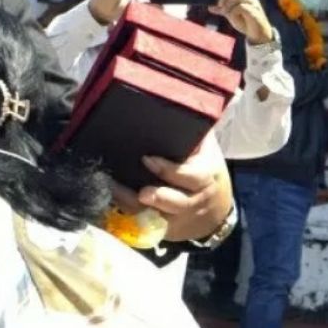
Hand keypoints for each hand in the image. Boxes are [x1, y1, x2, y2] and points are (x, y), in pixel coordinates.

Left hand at [112, 133, 232, 242]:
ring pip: (157, 216)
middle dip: (158, 197)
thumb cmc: (205, 168)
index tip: (146, 159)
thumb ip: (194, 130)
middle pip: (178, 202)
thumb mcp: (206, 149)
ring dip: (134, 204)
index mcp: (206, 176)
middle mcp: (194, 199)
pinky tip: (110, 198)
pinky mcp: (164, 228)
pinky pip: (144, 223)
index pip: (193, 177)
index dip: (170, 171)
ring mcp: (178, 217)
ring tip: (114, 190)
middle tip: (140, 191)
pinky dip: (127, 213)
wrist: (216, 209)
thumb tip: (177, 99)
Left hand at [208, 0, 273, 44]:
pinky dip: (233, 12)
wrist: (256, 33)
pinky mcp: (254, 10)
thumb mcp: (230, 14)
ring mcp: (253, 2)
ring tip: (226, 13)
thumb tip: (210, 7)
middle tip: (220, 6)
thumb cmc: (245, 21)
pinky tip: (233, 17)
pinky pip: (240, 7)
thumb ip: (222, 9)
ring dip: (228, 5)